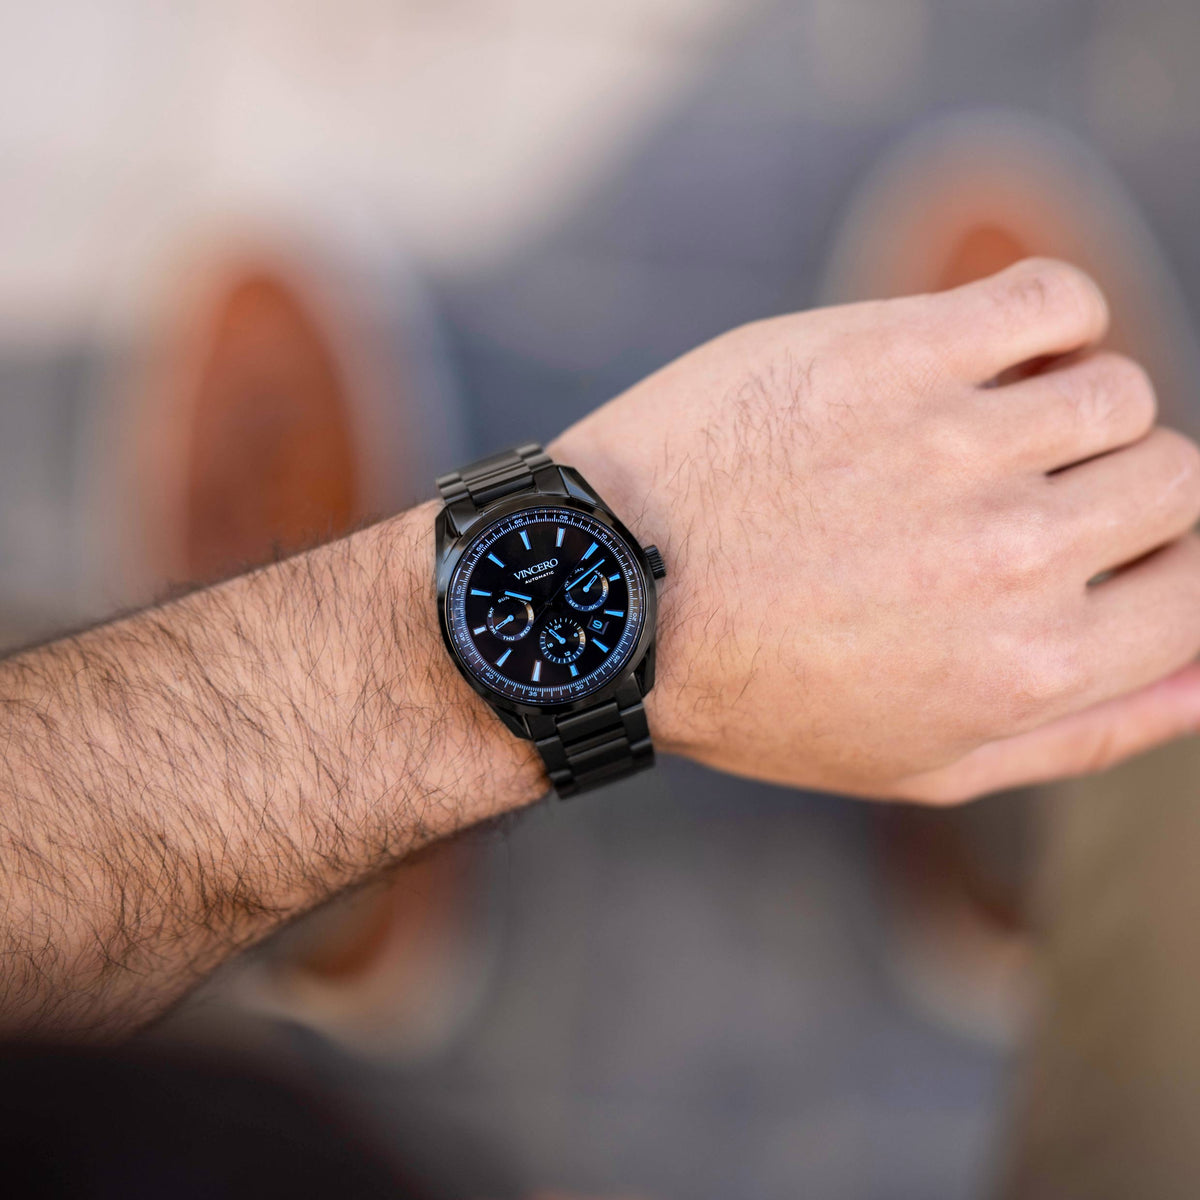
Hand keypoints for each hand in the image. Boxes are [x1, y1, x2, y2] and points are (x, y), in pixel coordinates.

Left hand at [551, 259, 1199, 802]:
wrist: (607, 597)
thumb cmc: (757, 685)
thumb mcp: (920, 760)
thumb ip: (1083, 731)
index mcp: (1032, 668)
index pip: (1197, 588)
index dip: (1152, 563)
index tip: (1084, 548)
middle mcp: (1016, 559)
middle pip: (1173, 477)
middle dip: (1107, 491)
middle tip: (1002, 498)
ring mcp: (959, 444)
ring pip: (1116, 388)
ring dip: (1055, 409)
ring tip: (955, 438)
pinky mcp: (894, 355)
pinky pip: (1052, 297)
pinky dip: (1041, 316)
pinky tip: (971, 356)